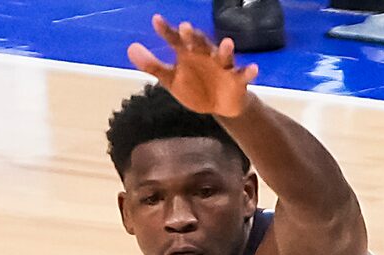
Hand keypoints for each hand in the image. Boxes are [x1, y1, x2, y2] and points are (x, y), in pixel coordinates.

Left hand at [128, 16, 256, 117]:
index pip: (176, 40)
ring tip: (227, 43)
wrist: (219, 106)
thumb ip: (152, 65)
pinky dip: (249, 71)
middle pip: (199, 43)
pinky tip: (253, 68)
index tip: (156, 21)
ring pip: (225, 55)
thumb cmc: (195, 86)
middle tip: (185, 28)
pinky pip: (244, 74)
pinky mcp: (237, 79)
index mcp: (188, 54)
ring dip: (226, 49)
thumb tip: (130, 48)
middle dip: (194, 37)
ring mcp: (223, 66)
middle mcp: (206, 55)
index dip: (166, 31)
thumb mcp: (171, 79)